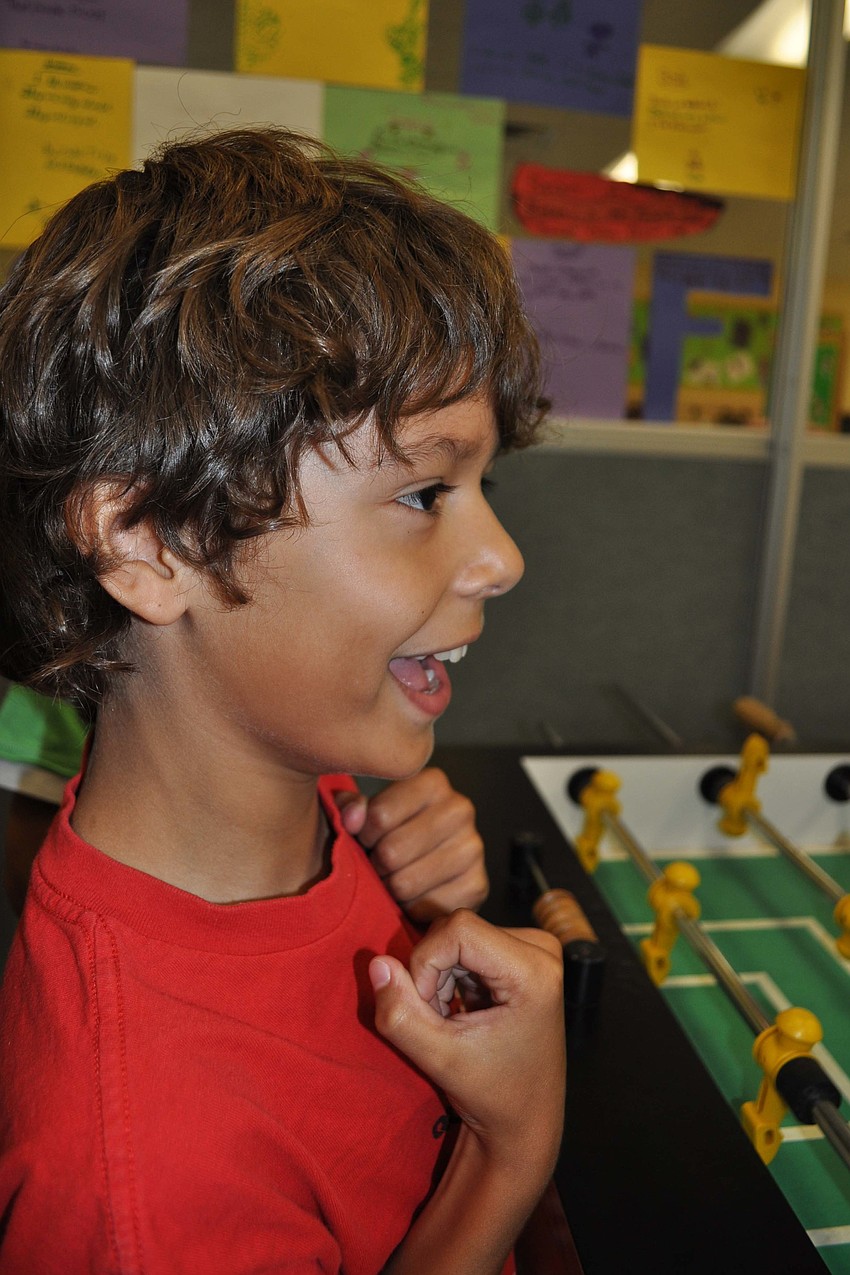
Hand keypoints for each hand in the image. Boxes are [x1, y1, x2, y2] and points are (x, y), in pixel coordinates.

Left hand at [333, 769, 487, 921]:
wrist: (429, 872)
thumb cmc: (392, 837)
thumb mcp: (367, 816)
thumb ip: (351, 809)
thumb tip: (351, 818)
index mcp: (433, 782)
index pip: (379, 815)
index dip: (363, 836)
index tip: (367, 840)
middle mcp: (460, 809)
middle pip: (392, 851)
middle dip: (376, 866)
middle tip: (380, 867)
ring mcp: (473, 848)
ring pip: (405, 883)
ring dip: (391, 889)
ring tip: (395, 881)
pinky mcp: (478, 885)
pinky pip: (425, 908)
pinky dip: (412, 910)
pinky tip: (415, 898)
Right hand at [369, 910, 565, 1180]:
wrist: (525, 1120)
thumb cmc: (491, 1094)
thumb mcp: (439, 1058)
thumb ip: (401, 1013)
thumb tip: (377, 962)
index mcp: (534, 970)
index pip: (458, 928)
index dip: (426, 963)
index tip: (427, 1011)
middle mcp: (541, 950)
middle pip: (457, 929)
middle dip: (431, 972)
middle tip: (437, 1020)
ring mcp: (534, 951)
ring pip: (458, 936)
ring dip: (438, 976)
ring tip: (449, 1020)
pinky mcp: (521, 956)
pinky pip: (467, 945)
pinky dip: (450, 976)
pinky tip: (460, 1012)